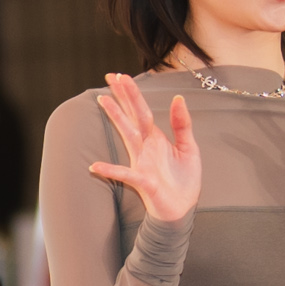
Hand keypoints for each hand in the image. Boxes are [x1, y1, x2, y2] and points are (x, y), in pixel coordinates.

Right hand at [86, 72, 202, 227]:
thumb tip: (178, 98)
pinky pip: (126, 175)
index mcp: (155, 138)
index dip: (132, 93)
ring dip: (117, 117)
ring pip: (128, 135)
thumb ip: (182, 124)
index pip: (142, 110)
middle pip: (132, 117)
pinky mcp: (143, 182)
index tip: (120, 75)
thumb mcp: (189, 148)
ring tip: (103, 100)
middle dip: (122, 96)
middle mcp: (145, 147)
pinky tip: (95, 167)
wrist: (182, 210)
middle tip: (110, 76)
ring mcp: (142, 163)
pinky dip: (111, 171)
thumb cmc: (184, 180)